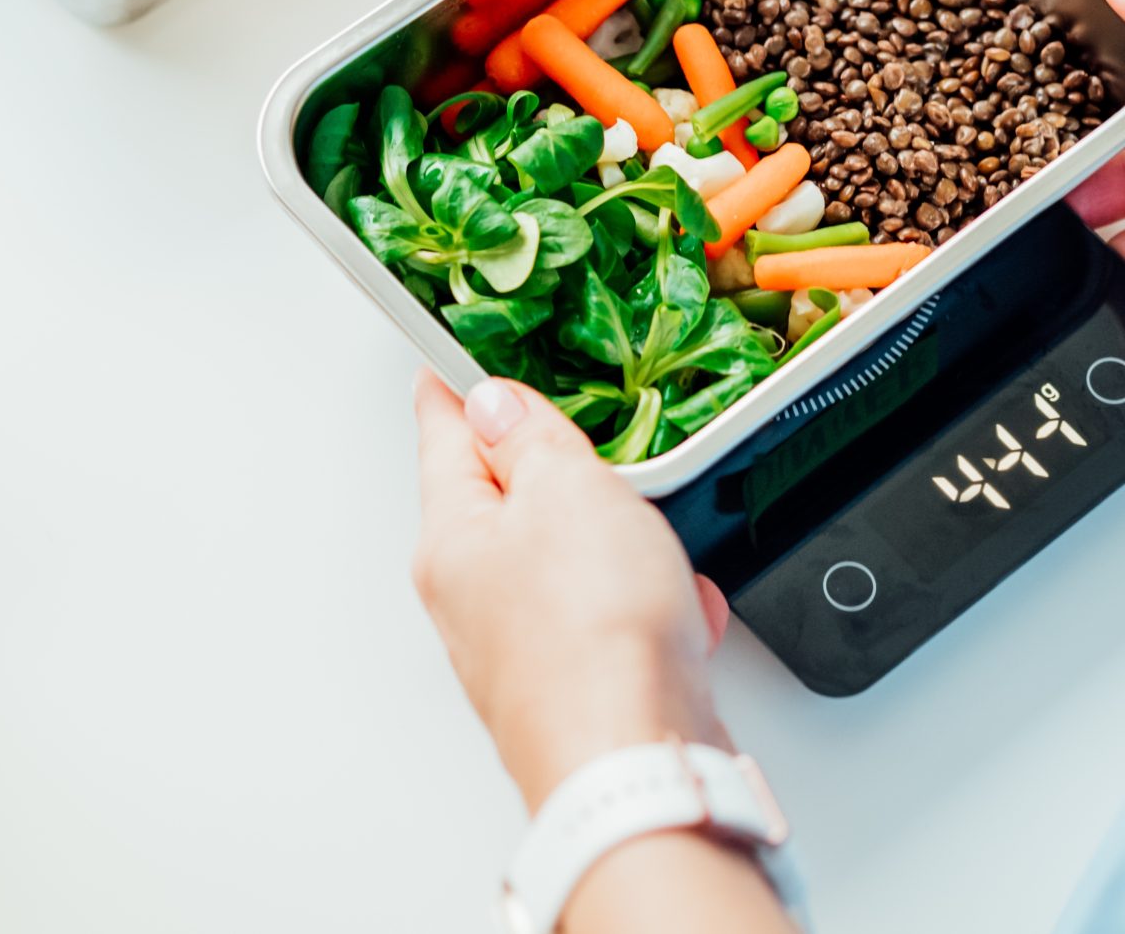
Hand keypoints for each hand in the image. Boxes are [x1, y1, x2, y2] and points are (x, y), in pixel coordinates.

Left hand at [411, 372, 731, 813]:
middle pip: (506, 503)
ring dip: (623, 545)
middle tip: (587, 439)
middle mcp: (473, 598)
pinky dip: (654, 607)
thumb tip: (497, 404)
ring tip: (657, 547)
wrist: (636, 763)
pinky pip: (617, 619)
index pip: (441, 437)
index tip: (446, 361)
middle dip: (559, 473)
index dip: (452, 388)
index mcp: (451, 539)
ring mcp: (525, 647)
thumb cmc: (592, 634)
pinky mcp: (579, 686)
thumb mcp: (566, 489)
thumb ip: (531, 438)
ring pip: (572, 563)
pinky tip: (682, 614)